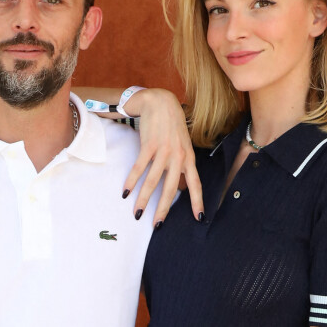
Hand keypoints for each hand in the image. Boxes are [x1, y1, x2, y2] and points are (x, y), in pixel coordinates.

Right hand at [123, 88, 203, 225]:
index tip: (199, 218)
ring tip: (138, 213)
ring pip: (153, 181)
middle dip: (164, 209)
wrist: (160, 100)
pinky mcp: (149, 144)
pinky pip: (139, 167)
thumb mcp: (182, 143)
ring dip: (144, 199)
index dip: (197, 201)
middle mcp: (178, 155)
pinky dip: (132, 181)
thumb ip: (181, 162)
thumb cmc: (171, 123)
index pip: (195, 183)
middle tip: (157, 226)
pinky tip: (126, 191)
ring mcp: (163, 150)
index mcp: (188, 156)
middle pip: (172, 188)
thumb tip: (180, 184)